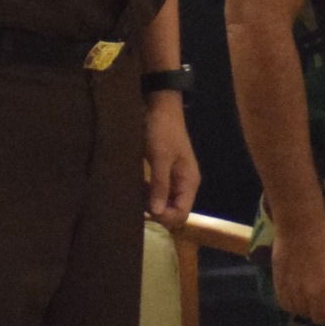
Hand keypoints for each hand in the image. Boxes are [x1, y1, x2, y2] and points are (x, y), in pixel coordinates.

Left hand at [143, 95, 200, 228]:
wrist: (161, 108)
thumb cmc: (162, 131)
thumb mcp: (160, 157)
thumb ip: (160, 185)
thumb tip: (156, 212)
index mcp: (189, 181)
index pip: (182, 213)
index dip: (165, 217)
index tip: (145, 209)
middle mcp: (185, 184)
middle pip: (175, 211)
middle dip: (157, 212)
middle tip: (137, 200)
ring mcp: (175, 179)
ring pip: (165, 203)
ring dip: (151, 203)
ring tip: (135, 194)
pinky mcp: (165, 174)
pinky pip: (159, 193)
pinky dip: (149, 195)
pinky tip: (137, 188)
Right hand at [273, 214, 324, 325]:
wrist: (301, 227)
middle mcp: (316, 295)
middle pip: (321, 319)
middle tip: (324, 297)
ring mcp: (296, 293)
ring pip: (304, 314)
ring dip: (308, 307)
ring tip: (309, 292)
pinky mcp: (280, 288)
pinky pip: (287, 307)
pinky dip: (293, 303)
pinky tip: (297, 291)